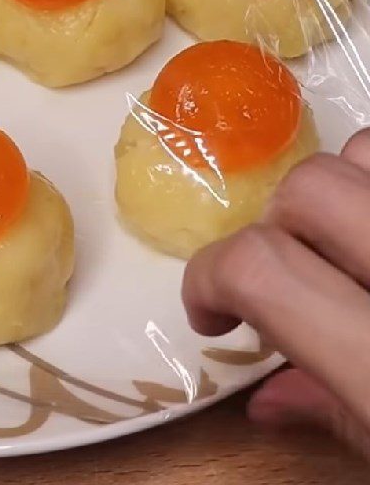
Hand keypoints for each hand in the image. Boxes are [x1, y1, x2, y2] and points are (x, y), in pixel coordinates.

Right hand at [182, 128, 369, 458]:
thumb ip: (329, 413)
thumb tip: (264, 401)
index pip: (260, 270)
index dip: (209, 278)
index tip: (211, 311)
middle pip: (307, 191)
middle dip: (273, 229)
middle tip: (289, 275)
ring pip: (362, 150)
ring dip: (334, 189)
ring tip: (339, 239)